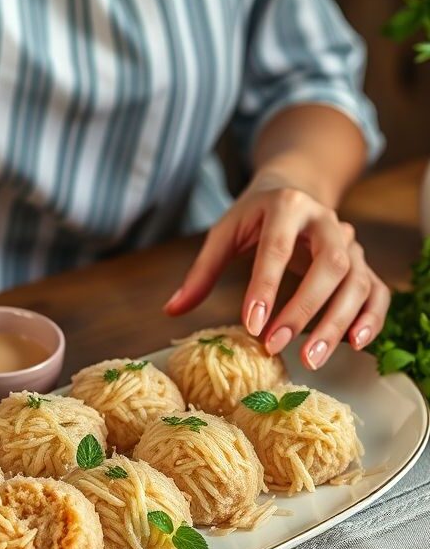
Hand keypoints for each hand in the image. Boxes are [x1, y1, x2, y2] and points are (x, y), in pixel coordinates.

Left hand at [164, 177, 390, 368]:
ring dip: (337, 323)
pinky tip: (354, 345)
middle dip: (304, 310)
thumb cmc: (254, 217)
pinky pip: (377, 291)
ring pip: (357, 281)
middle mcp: (326, 221)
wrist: (294, 188)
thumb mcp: (224, 233)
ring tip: (311, 360)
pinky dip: (372, 318)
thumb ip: (201, 272)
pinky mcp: (362, 263)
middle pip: (330, 265)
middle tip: (276, 347)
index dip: (266, 288)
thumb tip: (171, 310)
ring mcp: (351, 242)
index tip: (252, 325)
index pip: (277, 249)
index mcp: (287, 206)